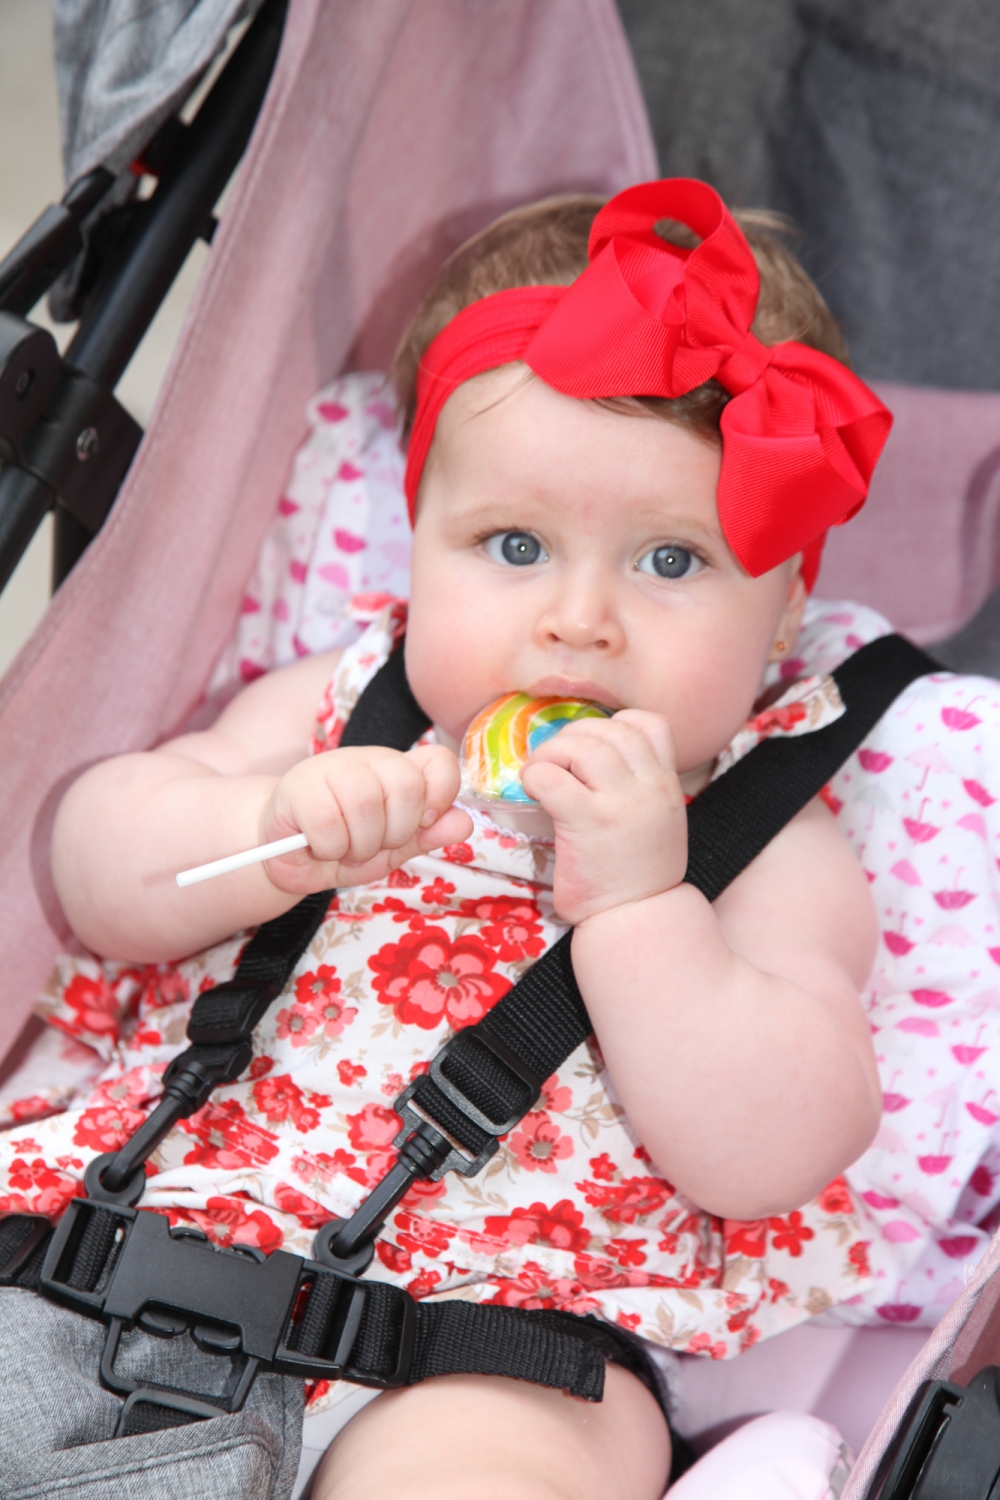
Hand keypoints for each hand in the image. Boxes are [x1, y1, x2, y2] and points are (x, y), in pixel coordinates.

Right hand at [258, 744, 471, 893]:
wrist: (283, 852)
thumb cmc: (342, 846)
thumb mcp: (391, 850)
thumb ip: (426, 836)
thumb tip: (465, 823)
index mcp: (398, 770)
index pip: (438, 761)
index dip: (441, 794)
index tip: (424, 823)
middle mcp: (369, 760)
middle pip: (405, 785)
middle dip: (395, 833)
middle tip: (374, 845)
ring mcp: (332, 767)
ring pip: (366, 803)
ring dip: (360, 845)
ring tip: (346, 849)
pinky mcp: (299, 785)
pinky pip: (329, 822)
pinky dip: (330, 848)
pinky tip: (320, 846)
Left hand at [520, 711, 686, 923]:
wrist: (638, 919)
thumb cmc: (636, 876)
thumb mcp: (656, 821)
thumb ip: (637, 788)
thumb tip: (589, 761)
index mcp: (666, 783)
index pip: (649, 723)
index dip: (613, 725)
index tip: (591, 750)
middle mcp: (650, 787)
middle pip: (609, 729)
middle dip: (573, 737)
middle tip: (555, 763)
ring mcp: (620, 803)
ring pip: (583, 745)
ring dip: (552, 752)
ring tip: (541, 775)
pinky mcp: (588, 821)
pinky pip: (553, 777)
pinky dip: (535, 775)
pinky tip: (532, 792)